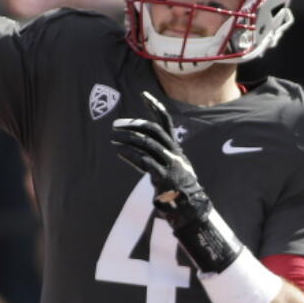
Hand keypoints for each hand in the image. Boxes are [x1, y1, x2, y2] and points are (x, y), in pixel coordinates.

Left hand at [111, 91, 210, 221]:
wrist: (191, 207)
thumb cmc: (177, 186)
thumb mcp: (170, 166)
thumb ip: (155, 155)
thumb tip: (132, 147)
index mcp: (175, 147)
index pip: (165, 121)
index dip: (155, 107)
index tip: (143, 95)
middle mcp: (174, 152)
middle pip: (153, 130)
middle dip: (133, 125)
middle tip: (116, 124)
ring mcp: (170, 163)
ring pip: (147, 144)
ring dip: (127, 139)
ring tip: (112, 138)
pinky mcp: (164, 176)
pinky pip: (145, 161)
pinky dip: (130, 154)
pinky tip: (119, 151)